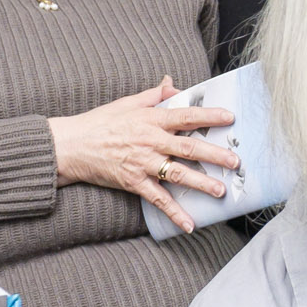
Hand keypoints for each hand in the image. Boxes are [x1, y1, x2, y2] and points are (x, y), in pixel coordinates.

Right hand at [48, 79, 239, 232]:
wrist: (71, 145)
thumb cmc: (100, 122)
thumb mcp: (127, 103)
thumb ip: (154, 95)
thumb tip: (172, 82)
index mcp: (151, 119)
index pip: (187, 116)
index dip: (210, 116)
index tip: (230, 118)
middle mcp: (150, 141)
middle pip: (189, 147)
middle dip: (215, 154)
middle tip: (235, 161)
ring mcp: (143, 163)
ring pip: (178, 174)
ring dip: (202, 183)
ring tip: (221, 191)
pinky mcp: (134, 182)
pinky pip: (158, 199)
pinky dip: (174, 212)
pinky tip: (190, 224)